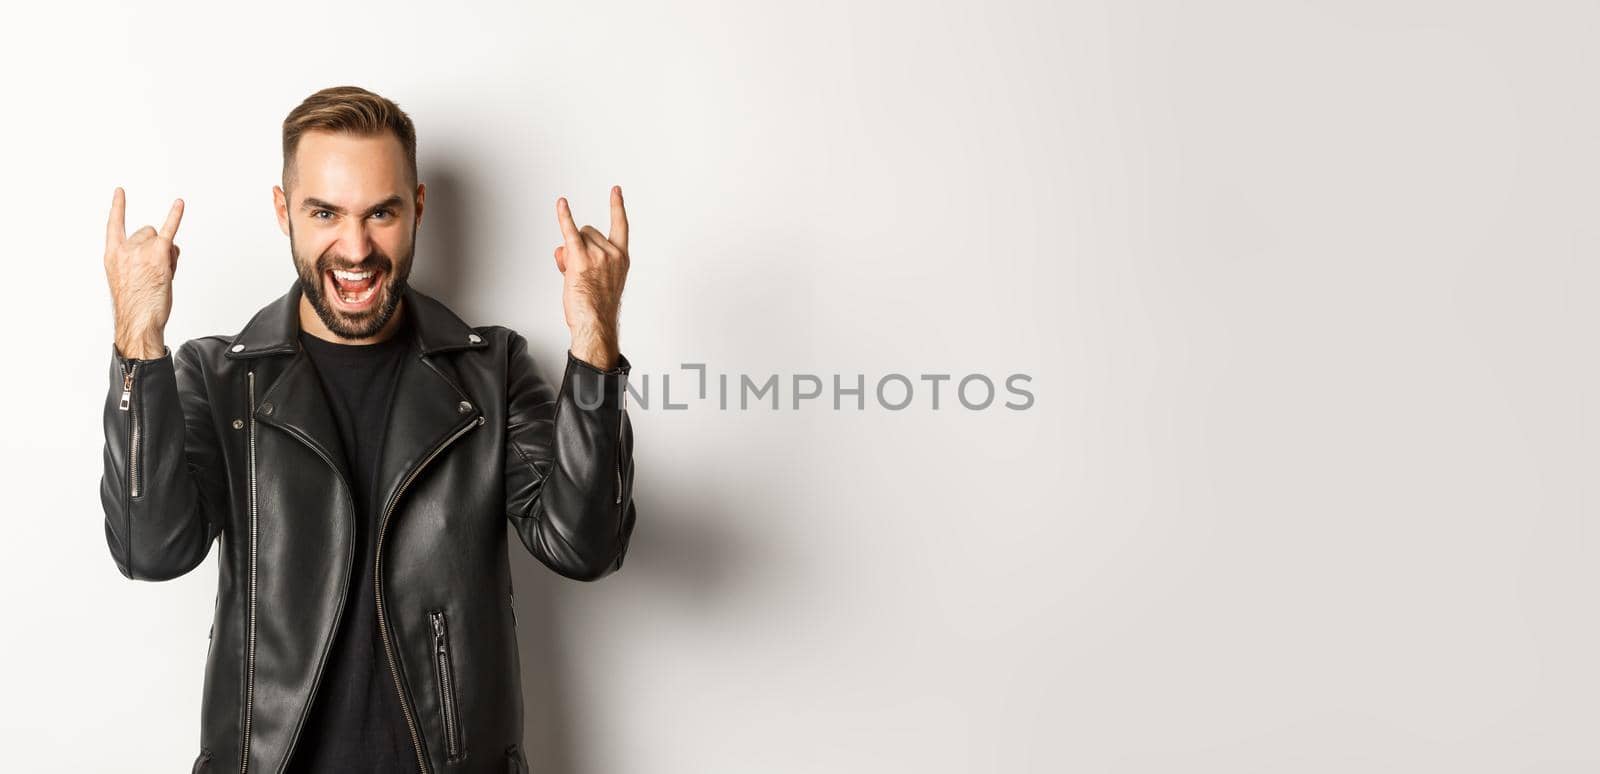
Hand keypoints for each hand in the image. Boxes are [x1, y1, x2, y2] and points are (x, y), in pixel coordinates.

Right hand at [105, 187, 183, 358]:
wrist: (138, 321)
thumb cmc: (135, 307)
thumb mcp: (126, 280)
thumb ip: (137, 260)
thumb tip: (163, 248)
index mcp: (112, 255)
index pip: (114, 225)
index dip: (119, 207)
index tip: (121, 192)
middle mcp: (125, 249)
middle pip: (148, 233)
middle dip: (156, 247)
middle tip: (156, 272)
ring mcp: (141, 250)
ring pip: (163, 239)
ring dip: (168, 254)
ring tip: (164, 275)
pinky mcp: (158, 255)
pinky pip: (169, 230)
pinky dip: (175, 216)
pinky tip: (179, 203)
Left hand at [553, 185, 628, 369]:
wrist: (595, 324)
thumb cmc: (597, 309)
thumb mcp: (601, 280)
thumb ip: (588, 259)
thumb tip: (564, 248)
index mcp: (621, 258)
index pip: (621, 226)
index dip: (617, 207)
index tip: (616, 191)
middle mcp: (612, 254)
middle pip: (588, 232)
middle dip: (579, 245)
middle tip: (578, 269)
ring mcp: (598, 256)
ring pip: (577, 237)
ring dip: (569, 251)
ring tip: (571, 273)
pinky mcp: (581, 260)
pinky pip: (570, 232)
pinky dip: (564, 217)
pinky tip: (561, 204)